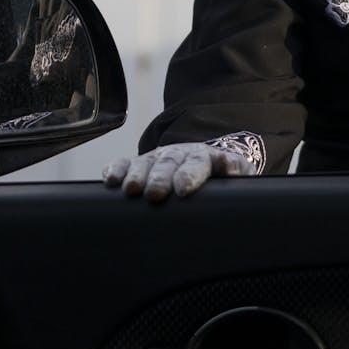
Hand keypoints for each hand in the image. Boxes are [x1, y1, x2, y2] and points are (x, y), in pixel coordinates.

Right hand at [101, 143, 253, 200]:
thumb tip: (234, 169)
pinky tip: (110, 179)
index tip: (184, 188)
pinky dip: (117, 169)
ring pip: (146, 162)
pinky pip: (125, 163)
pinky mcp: (141, 165)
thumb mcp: (237, 175)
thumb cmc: (221, 178)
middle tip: (155, 194)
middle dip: (160, 178)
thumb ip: (237, 172)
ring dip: (136, 174)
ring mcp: (159, 159)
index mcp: (206, 158)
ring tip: (130, 189)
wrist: (206, 165)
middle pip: (169, 163)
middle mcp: (180, 155)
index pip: (199, 163)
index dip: (191, 174)